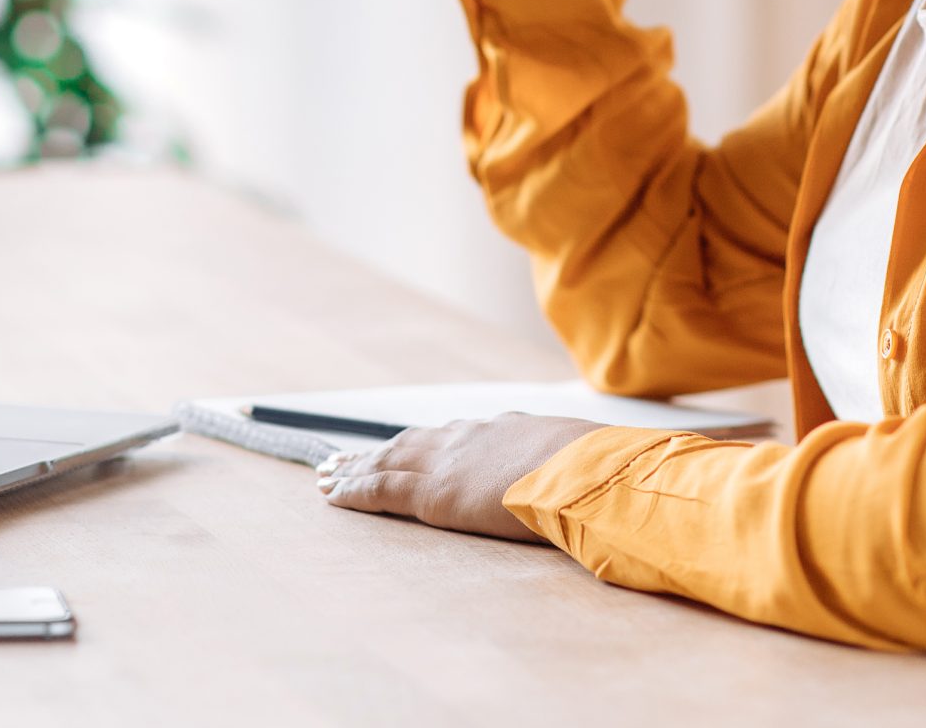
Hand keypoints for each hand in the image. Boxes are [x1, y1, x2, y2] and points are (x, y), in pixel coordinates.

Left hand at [318, 413, 609, 542]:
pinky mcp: (432, 494)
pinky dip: (354, 491)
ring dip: (354, 467)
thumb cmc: (597, 471)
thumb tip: (596, 477)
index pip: (452, 435)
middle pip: (409, 442)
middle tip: (343, 457)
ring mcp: (447, 463)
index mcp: (504, 429)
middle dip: (375, 451)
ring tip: (328, 474)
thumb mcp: (584, 460)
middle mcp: (467, 437)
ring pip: (385, 462)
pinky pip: (381, 490)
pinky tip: (332, 495)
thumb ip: (573, 468)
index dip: (422, 442)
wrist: (582, 472)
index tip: (403, 444)